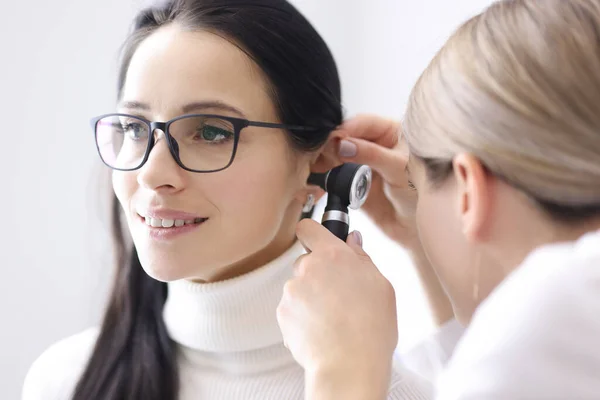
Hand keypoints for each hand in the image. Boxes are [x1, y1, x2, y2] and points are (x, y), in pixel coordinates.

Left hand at [277, 219, 397, 395]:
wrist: (349, 365)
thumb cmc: (370, 328)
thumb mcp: (381, 286)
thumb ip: (362, 258)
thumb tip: (352, 240)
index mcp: (332, 256)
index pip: (309, 228)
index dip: (312, 232)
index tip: (317, 239)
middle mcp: (307, 269)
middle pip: (307, 262)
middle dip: (318, 273)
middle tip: (339, 295)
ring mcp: (292, 291)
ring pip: (299, 287)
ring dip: (311, 297)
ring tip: (332, 319)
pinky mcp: (282, 313)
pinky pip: (292, 309)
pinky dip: (302, 316)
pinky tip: (321, 330)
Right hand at [317, 115, 418, 248]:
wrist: (416, 229)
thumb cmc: (421, 194)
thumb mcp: (400, 168)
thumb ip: (372, 155)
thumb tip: (345, 145)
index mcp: (392, 133)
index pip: (364, 123)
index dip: (347, 129)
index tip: (334, 138)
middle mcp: (375, 146)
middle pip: (347, 138)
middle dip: (333, 146)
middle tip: (323, 155)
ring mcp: (362, 166)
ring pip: (337, 157)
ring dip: (326, 162)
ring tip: (319, 168)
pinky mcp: (352, 185)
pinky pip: (335, 178)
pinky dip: (326, 179)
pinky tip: (322, 182)